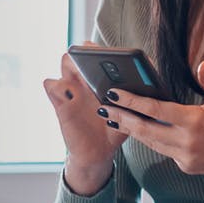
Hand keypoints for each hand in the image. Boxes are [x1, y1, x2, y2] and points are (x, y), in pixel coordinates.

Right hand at [43, 44, 128, 194]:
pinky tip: (70, 92)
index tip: (115, 54)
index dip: (105, 50)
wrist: (99, 152)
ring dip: (73, 64)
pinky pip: (52, 85)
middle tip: (97, 60)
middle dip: (88, 52)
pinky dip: (58, 84)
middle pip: (83, 52)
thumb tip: (151, 81)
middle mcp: (86, 80)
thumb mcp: (130, 114)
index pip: (100, 54)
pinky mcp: (60, 103)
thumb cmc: (115, 129)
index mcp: (102, 80)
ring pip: (65, 62)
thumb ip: (137, 99)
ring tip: (83, 72)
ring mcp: (72, 89)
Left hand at [101, 60, 203, 202]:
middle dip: (121, 118)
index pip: (155, 110)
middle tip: (101, 107)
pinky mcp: (185, 167)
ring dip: (130, 129)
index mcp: (195, 122)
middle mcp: (186, 142)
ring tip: (112, 116)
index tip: (113, 93)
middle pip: (144, 129)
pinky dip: (151, 139)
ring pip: (150, 142)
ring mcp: (185, 157)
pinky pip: (163, 150)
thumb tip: (202, 64)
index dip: (131, 101)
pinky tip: (140, 129)